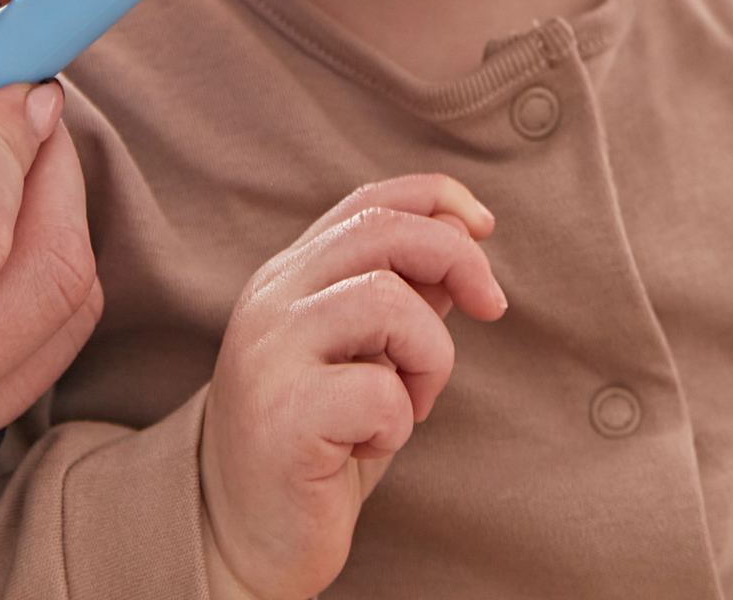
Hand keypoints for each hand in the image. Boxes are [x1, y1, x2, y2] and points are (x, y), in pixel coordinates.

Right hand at [199, 174, 507, 599]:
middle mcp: (272, 298)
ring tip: (412, 403)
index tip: (485, 226)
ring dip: (430, 355)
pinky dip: (398, 420)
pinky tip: (368, 444)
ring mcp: (269, 352)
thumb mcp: (370, 354)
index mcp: (292, 275)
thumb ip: (406, 293)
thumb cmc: (320, 441)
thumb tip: (464, 232)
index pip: (369, 200)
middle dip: (459, 260)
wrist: (241, 536)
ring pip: (387, 301)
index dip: (438, 196)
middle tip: (492, 307)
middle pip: (383, 231)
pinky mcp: (280, 415)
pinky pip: (379, 392)